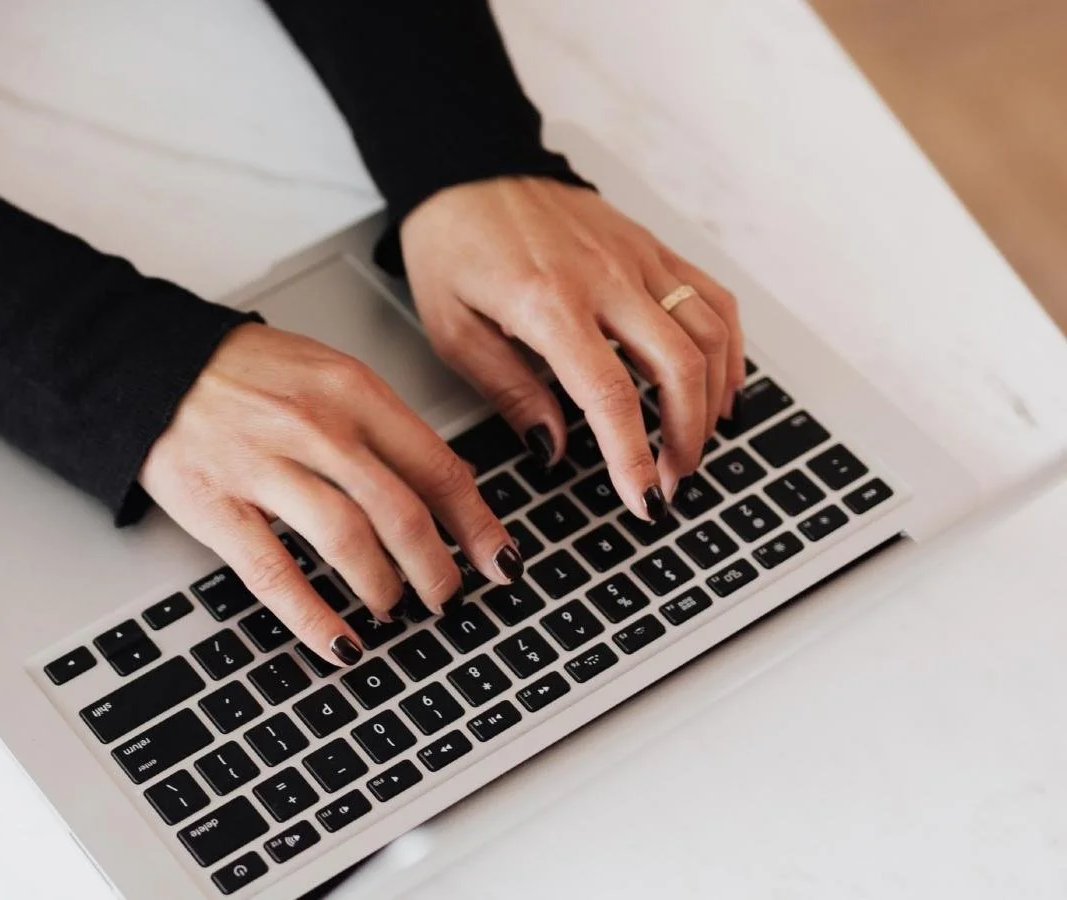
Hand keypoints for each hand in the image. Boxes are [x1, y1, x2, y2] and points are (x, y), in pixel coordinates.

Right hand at [139, 324, 521, 665]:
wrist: (151, 364)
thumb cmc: (243, 373)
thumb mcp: (327, 374)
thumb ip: (382, 426)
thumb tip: (444, 487)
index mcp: (352, 391)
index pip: (437, 466)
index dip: (476, 523)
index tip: (498, 558)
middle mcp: (316, 427)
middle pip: (401, 511)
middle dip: (436, 568)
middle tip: (446, 596)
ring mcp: (265, 467)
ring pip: (349, 541)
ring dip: (383, 588)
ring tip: (392, 609)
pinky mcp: (218, 506)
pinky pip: (276, 572)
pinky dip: (314, 617)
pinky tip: (338, 642)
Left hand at [401, 176, 743, 516]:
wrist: (466, 168)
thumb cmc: (451, 247)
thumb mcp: (454, 330)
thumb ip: (510, 391)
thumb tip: (555, 447)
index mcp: (549, 303)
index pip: (612, 394)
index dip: (635, 456)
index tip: (645, 499)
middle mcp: (605, 277)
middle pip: (678, 368)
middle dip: (685, 437)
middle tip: (671, 481)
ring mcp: (636, 257)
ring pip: (708, 333)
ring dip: (712, 399)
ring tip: (693, 445)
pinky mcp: (651, 245)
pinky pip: (711, 297)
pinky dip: (728, 346)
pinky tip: (720, 384)